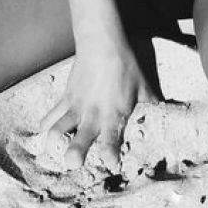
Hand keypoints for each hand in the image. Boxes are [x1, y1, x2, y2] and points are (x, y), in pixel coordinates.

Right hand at [40, 37, 156, 171]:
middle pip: (80, 139)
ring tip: (54, 153)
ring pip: (58, 128)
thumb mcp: (142, 85)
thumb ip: (150, 103)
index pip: (111, 140)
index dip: (110, 156)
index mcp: (114, 113)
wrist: (101, 42)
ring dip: (54, 143)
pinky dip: (46, 125)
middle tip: (73, 163)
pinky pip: (51, 114)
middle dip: (75, 154)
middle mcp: (93, 113)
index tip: (112, 165)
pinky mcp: (66, 97)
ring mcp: (76, 105)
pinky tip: (44, 134)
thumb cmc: (125, 64)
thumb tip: (163, 113)